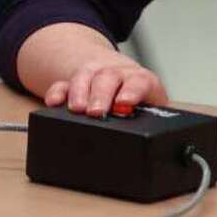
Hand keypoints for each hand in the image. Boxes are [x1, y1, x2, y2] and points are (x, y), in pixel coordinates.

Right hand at [15, 22, 168, 117]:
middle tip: (97, 112)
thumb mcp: (154, 112)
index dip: (132, 91)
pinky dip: (57, 92)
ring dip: (80, 92)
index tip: (124, 102)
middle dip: (101, 95)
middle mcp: (117, 75)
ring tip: (77, 110)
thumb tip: (163, 142)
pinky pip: (63, 84)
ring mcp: (95, 76)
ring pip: (85, 76)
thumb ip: (157, 123)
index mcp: (141, 81)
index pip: (139, 82)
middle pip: (108, 77)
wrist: (126, 82)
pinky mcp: (76, 83)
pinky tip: (54, 102)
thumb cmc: (141, 103)